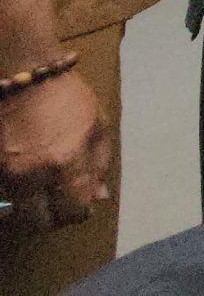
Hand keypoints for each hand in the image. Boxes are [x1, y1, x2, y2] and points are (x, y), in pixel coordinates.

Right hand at [0, 72, 111, 227]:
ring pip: (14, 213)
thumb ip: (98, 166)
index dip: (81, 212)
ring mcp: (5, 173)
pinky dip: (13, 198)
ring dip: (30, 211)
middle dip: (53, 220)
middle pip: (37, 223)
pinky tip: (26, 184)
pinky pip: (3, 195)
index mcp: (64, 164)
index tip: (85, 205)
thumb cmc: (68, 97)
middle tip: (62, 207)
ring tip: (44, 196)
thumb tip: (98, 197)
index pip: (72, 211)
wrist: (25, 75)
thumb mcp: (98, 126)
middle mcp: (30, 175)